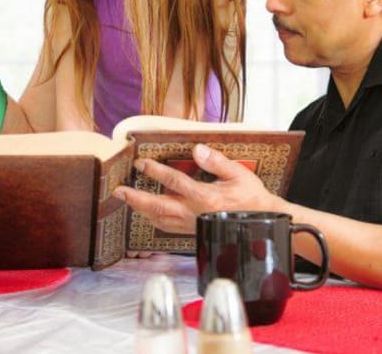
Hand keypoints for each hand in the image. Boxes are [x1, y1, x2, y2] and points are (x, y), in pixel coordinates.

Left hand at [113, 143, 282, 233]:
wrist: (262, 224)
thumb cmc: (252, 199)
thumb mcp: (239, 174)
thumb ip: (217, 162)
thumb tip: (198, 150)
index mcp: (205, 197)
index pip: (174, 182)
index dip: (155, 171)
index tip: (140, 163)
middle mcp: (194, 213)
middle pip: (158, 206)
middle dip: (136, 198)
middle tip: (119, 191)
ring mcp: (192, 225)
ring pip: (159, 219)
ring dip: (140, 209)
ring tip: (125, 200)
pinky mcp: (193, 232)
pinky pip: (168, 228)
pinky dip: (153, 220)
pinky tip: (146, 214)